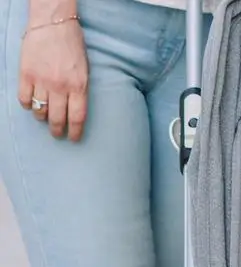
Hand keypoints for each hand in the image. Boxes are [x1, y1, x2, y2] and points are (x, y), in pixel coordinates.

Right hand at [17, 16, 88, 141]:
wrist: (52, 24)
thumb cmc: (72, 46)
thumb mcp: (85, 71)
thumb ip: (80, 91)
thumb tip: (75, 110)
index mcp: (78, 87)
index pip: (77, 118)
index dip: (76, 132)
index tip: (74, 138)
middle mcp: (60, 87)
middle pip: (58, 119)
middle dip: (58, 130)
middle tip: (58, 134)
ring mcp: (41, 80)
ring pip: (40, 111)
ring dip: (42, 118)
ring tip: (44, 118)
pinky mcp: (26, 73)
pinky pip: (24, 98)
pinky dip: (27, 105)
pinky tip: (31, 104)